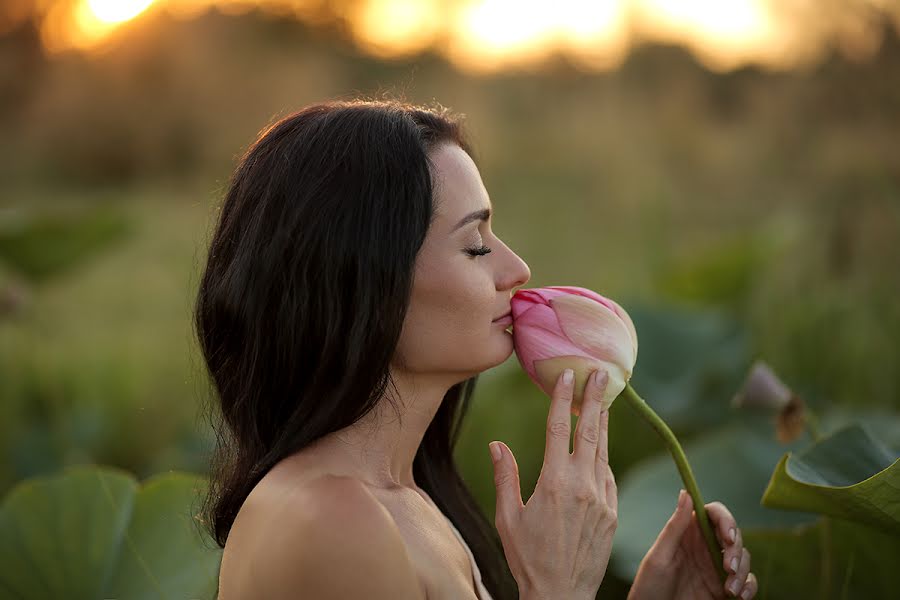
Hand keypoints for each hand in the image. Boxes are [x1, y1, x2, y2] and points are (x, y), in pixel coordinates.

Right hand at [489, 368, 616, 599]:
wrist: (561, 596)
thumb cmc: (527, 558)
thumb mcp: (507, 518)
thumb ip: (505, 477)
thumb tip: (496, 444)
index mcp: (553, 482)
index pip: (558, 428)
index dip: (563, 398)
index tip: (567, 375)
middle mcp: (582, 485)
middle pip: (590, 431)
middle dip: (596, 399)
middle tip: (603, 373)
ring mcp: (602, 499)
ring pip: (603, 451)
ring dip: (603, 423)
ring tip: (606, 399)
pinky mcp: (612, 513)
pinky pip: (608, 476)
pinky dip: (603, 456)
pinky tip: (599, 447)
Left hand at [628, 490, 757, 599]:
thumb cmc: (649, 588)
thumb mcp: (659, 556)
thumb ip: (675, 526)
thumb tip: (686, 493)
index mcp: (688, 533)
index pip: (713, 514)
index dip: (725, 519)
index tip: (728, 536)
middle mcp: (705, 547)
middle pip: (733, 535)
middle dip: (736, 549)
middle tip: (728, 567)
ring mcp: (716, 567)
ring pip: (743, 558)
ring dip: (742, 572)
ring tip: (730, 589)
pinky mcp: (724, 588)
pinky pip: (747, 582)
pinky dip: (749, 586)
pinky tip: (740, 596)